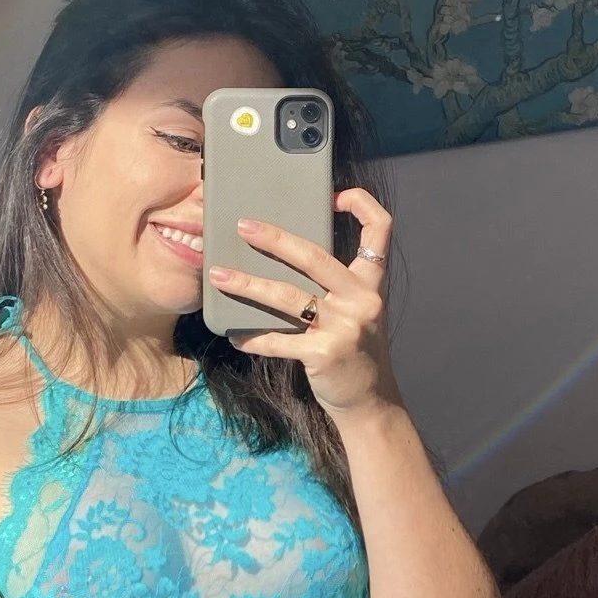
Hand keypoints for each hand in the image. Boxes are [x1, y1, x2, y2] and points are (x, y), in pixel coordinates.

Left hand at [208, 187, 399, 421]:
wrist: (370, 402)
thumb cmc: (356, 351)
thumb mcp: (358, 311)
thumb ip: (336, 285)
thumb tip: (285, 257)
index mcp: (370, 283)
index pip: (379, 229)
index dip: (360, 204)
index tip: (334, 195)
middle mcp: (361, 299)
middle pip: (314, 256)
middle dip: (274, 239)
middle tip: (242, 227)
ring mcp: (344, 326)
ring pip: (287, 296)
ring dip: (247, 285)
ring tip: (218, 275)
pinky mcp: (324, 353)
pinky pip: (279, 341)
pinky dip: (253, 337)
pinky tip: (234, 334)